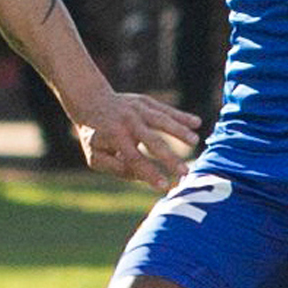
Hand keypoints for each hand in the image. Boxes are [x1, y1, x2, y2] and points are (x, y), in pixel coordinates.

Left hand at [72, 90, 200, 191]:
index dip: (150, 173)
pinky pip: (166, 109)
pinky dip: (181, 116)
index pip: (134, 159)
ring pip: (161, 120)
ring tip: (195, 141)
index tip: (165, 186)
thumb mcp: (96, 155)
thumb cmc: (95, 135)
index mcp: (115, 138)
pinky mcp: (146, 102)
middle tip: (185, 173)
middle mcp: (128, 122)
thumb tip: (140, 175)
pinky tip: (197, 123)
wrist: (90, 100)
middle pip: (152, 141)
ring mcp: (138, 110)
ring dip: (179, 130)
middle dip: (169, 157)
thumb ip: (116, 168)